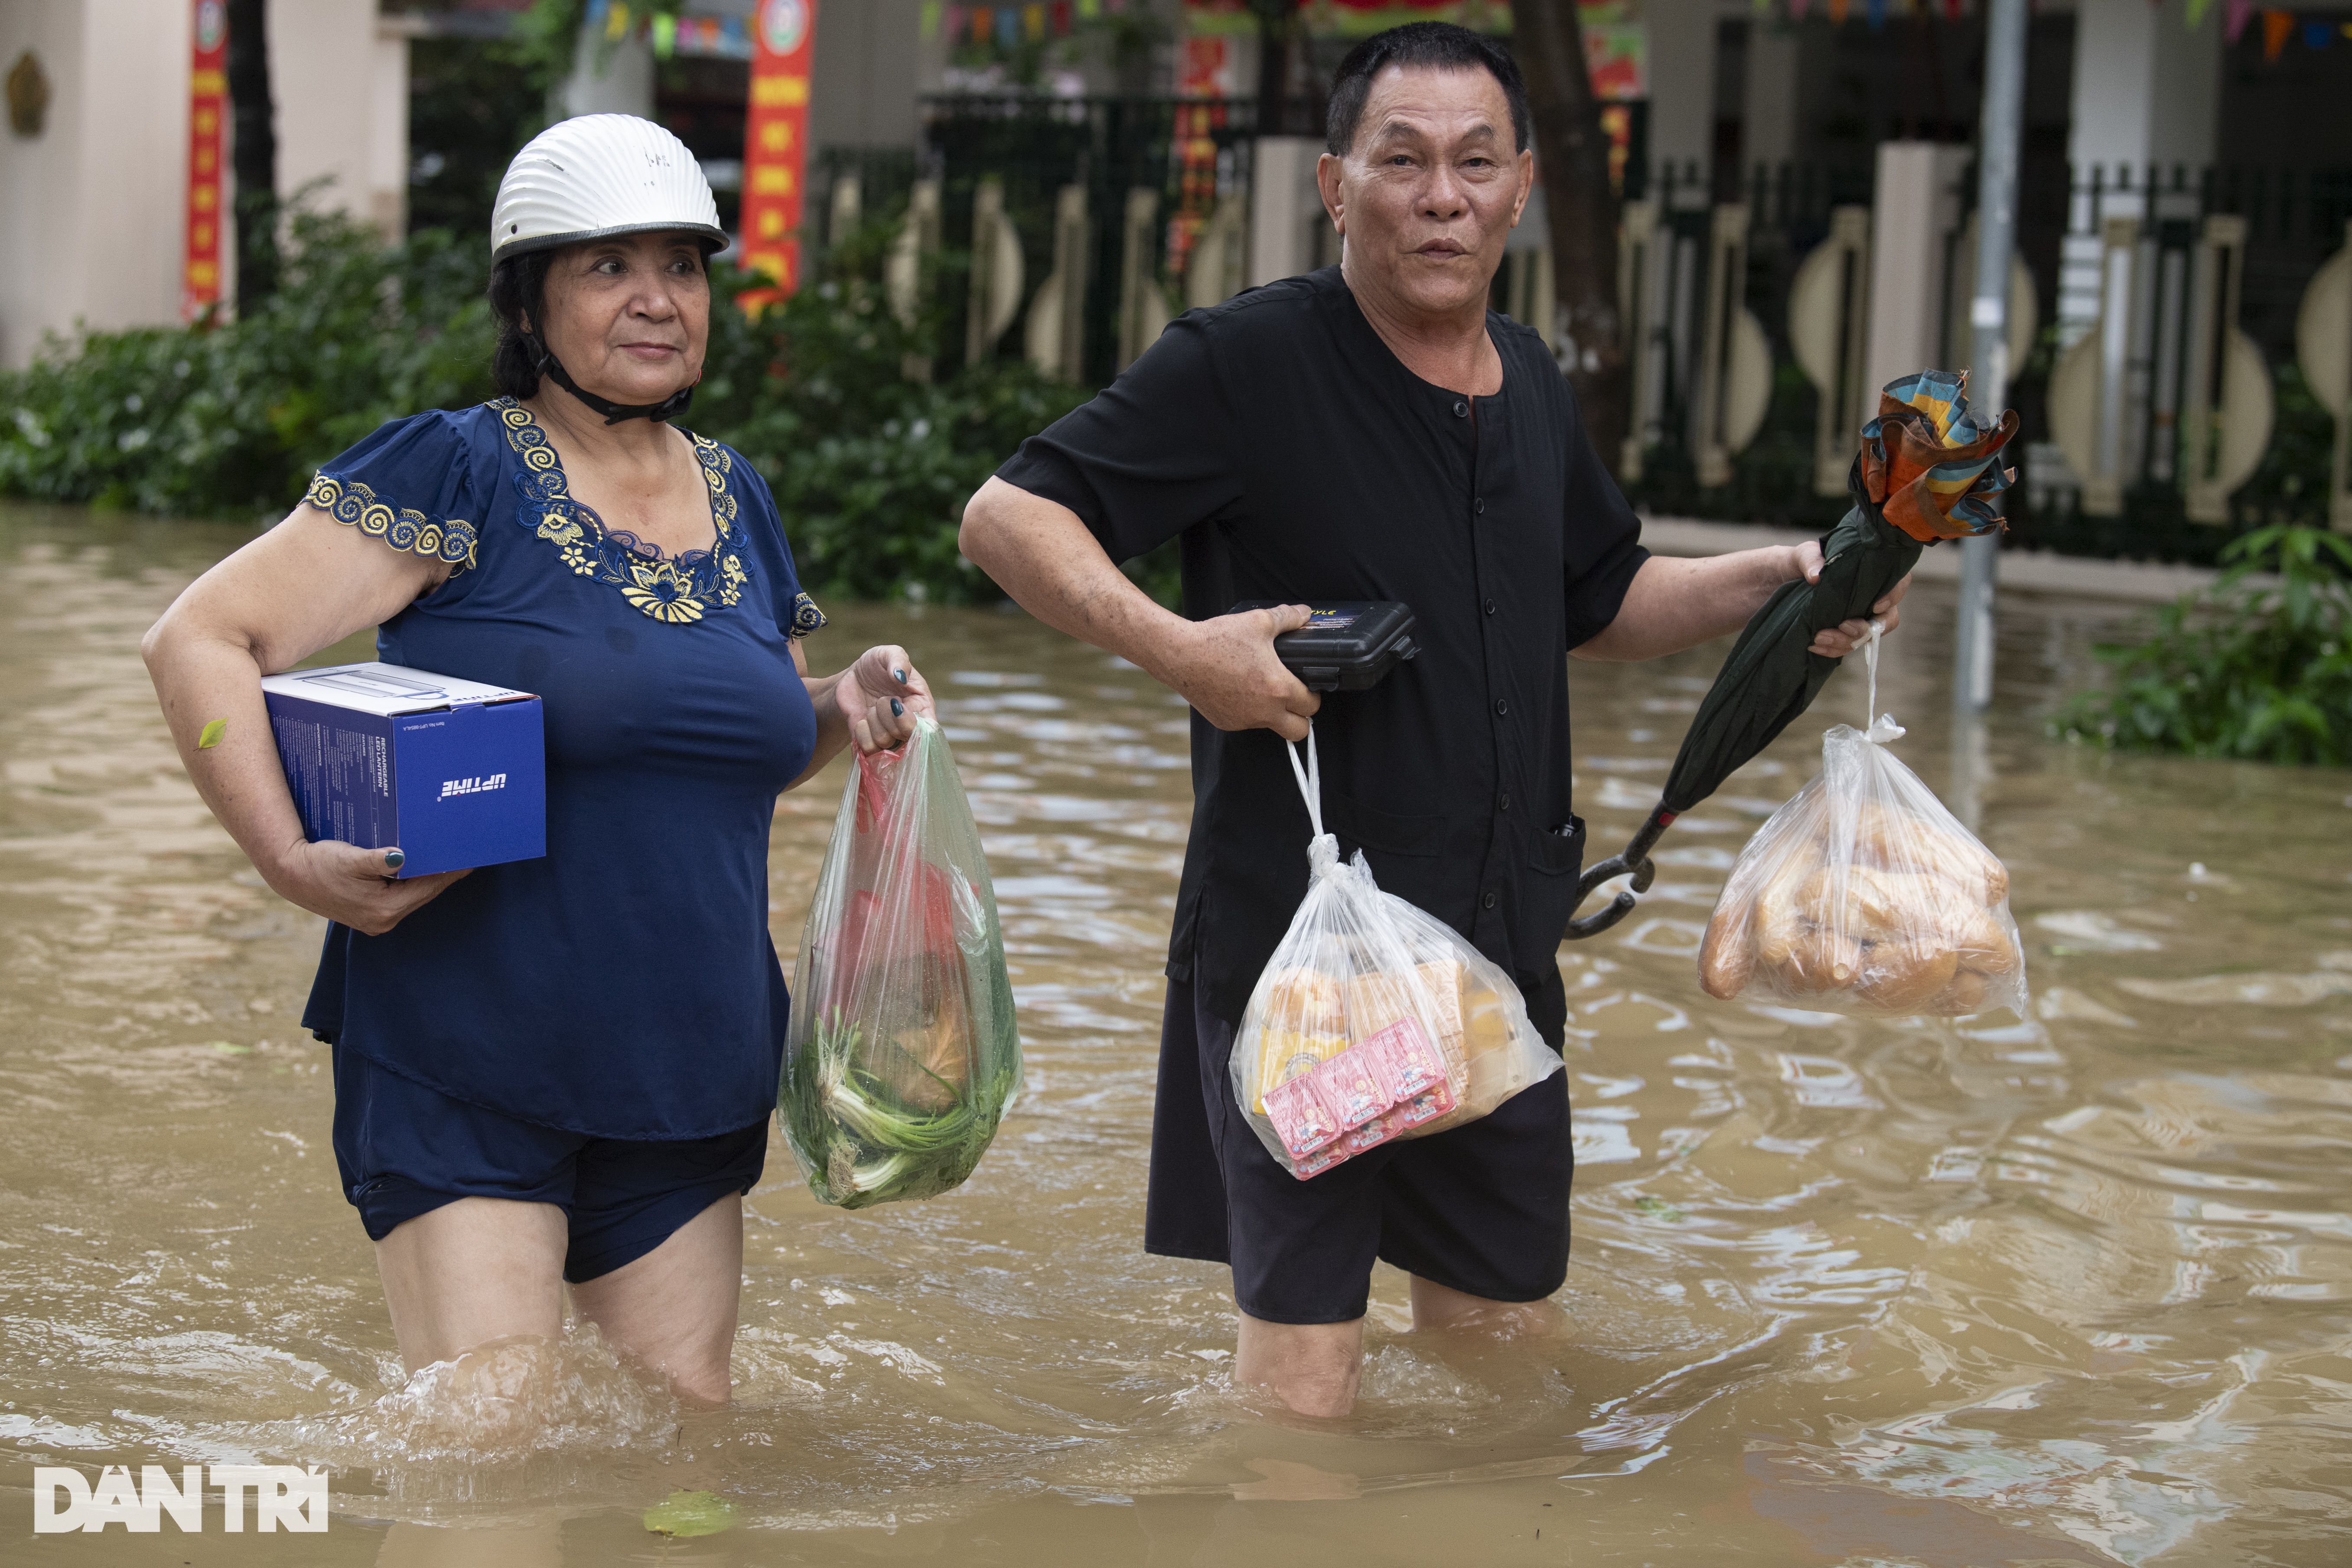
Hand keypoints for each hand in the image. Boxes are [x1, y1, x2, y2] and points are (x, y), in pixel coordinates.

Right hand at [268, 842, 470, 935]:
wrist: (289, 874)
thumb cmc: (319, 864)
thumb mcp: (350, 858)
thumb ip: (378, 860)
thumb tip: (401, 857)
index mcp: (384, 909)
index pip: (428, 887)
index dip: (449, 872)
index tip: (469, 858)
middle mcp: (383, 920)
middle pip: (423, 893)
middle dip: (442, 875)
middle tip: (463, 855)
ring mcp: (376, 919)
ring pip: (413, 895)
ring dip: (427, 878)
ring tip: (446, 860)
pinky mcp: (369, 913)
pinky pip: (400, 896)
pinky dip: (411, 883)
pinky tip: (419, 869)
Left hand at [834, 644, 935, 754]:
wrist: (852, 679)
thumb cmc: (876, 666)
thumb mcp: (887, 654)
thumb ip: (898, 660)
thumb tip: (900, 677)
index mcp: (922, 706)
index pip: (928, 729)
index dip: (912, 722)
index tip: (897, 705)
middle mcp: (908, 726)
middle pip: (904, 736)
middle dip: (888, 715)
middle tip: (882, 698)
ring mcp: (890, 737)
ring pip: (884, 742)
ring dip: (873, 721)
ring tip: (872, 707)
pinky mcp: (871, 744)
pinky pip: (868, 748)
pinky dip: (861, 732)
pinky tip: (862, 719)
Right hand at [1163, 604, 1320, 741]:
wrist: (1180, 655)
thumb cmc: (1218, 639)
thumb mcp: (1259, 621)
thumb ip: (1288, 618)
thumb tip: (1304, 614)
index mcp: (1278, 689)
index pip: (1312, 705)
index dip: (1314, 695)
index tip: (1306, 685)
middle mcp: (1263, 711)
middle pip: (1300, 731)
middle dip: (1303, 717)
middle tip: (1294, 698)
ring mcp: (1244, 721)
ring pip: (1272, 726)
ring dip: (1274, 713)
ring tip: (1261, 687)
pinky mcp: (1226, 722)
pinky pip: (1247, 722)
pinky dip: (1249, 711)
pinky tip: (1239, 689)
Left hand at [1792, 542, 1910, 656]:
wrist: (1777, 583)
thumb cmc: (1798, 564)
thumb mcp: (1801, 555)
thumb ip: (1810, 560)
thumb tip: (1817, 576)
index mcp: (1870, 572)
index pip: (1898, 582)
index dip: (1893, 596)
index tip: (1875, 606)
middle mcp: (1870, 597)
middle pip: (1886, 619)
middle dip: (1865, 628)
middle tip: (1842, 627)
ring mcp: (1857, 617)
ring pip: (1865, 638)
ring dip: (1844, 642)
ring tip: (1817, 637)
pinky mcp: (1841, 633)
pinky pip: (1846, 647)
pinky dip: (1832, 649)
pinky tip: (1813, 645)